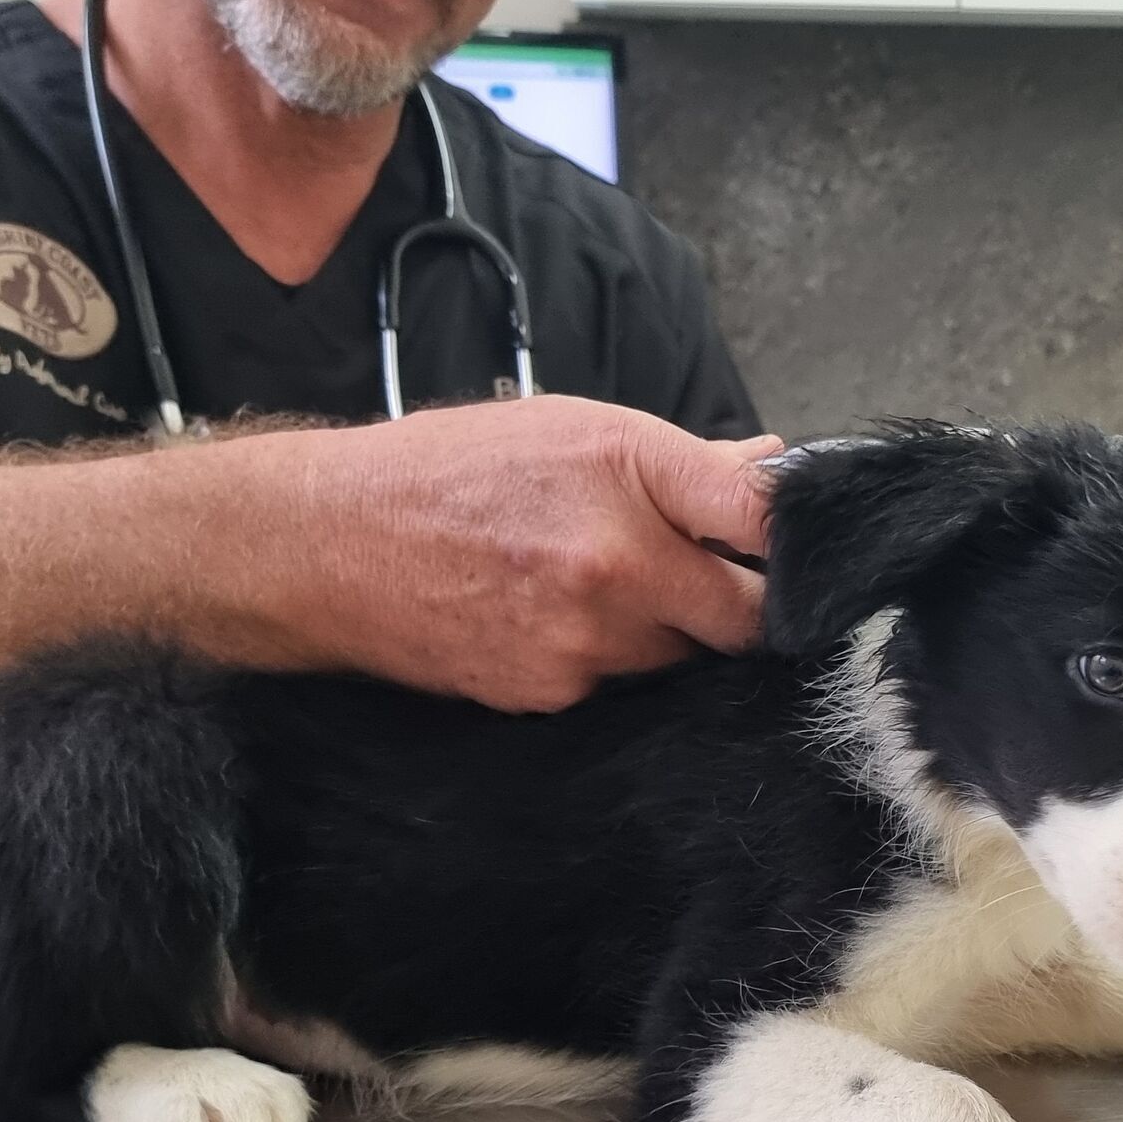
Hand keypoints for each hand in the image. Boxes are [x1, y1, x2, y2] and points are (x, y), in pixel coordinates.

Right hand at [276, 395, 781, 712]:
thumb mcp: (565, 428)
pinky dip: (607, 662)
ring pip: (679, 656)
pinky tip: (551, 623)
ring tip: (597, 590)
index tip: (796, 554)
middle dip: (739, 603)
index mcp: (625, 469)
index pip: (762, 522)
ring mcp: (587, 638)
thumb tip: (769, 469)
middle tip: (709, 583)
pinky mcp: (554, 693)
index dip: (794, 544)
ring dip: (667, 633)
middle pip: (743, 615)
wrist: (326, 546)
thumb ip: (677, 461)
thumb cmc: (443, 473)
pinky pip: (618, 685)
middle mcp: (616, 559)